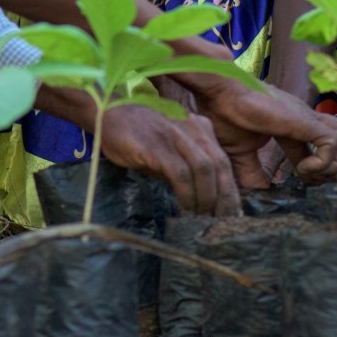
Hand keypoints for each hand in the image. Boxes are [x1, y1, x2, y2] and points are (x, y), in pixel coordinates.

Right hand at [99, 103, 240, 216]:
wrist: (105, 113)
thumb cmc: (135, 134)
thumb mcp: (168, 148)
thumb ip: (184, 167)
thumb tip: (199, 200)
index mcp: (199, 127)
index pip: (223, 161)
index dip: (229, 190)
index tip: (231, 214)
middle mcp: (192, 128)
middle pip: (220, 166)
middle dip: (224, 198)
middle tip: (223, 223)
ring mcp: (175, 135)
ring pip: (204, 169)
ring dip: (206, 198)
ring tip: (203, 219)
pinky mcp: (157, 145)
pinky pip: (180, 173)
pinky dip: (187, 194)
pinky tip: (186, 209)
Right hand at [183, 78, 336, 183]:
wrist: (220, 93)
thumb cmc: (225, 116)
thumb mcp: (240, 154)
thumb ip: (252, 173)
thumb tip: (260, 195)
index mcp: (291, 126)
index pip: (320, 147)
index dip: (317, 170)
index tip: (300, 180)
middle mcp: (304, 121)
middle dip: (330, 170)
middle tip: (309, 180)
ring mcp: (306, 119)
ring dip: (329, 167)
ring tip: (306, 174)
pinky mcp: (305, 121)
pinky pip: (333, 143)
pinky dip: (322, 162)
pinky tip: (301, 169)